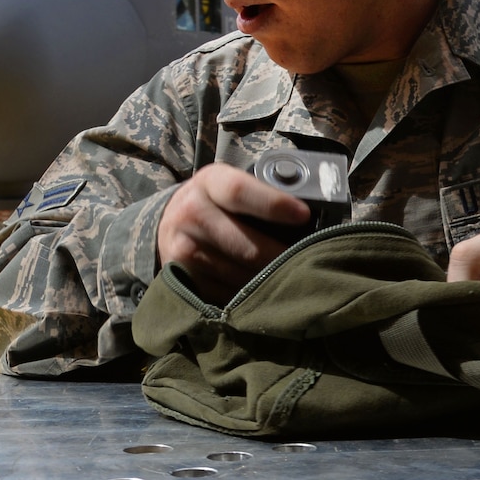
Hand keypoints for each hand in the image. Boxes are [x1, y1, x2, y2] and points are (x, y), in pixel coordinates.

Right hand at [157, 163, 312, 297]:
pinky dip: (250, 296)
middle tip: (309, 262)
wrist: (169, 224)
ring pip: (241, 275)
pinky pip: (228, 293)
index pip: (239, 192)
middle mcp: (191, 214)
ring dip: (270, 281)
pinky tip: (263, 290)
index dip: (274, 205)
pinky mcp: (183, 278)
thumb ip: (260, 192)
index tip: (303, 216)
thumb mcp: (230, 184)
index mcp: (209, 183)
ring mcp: (184, 250)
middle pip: (247, 245)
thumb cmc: (215, 202)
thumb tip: (307, 218)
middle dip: (282, 258)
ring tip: (291, 278)